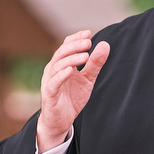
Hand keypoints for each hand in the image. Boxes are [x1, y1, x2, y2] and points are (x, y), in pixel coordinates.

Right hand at [37, 30, 108, 152]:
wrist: (60, 121)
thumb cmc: (71, 98)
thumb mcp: (88, 79)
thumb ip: (95, 64)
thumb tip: (105, 44)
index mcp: (62, 64)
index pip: (66, 46)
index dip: (76, 38)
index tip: (88, 33)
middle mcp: (53, 70)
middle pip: (61, 53)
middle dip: (75, 46)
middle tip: (88, 42)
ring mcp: (49, 81)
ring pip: (57, 66)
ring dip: (71, 59)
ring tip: (85, 56)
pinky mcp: (48, 94)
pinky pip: (53, 83)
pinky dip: (61, 76)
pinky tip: (70, 71)